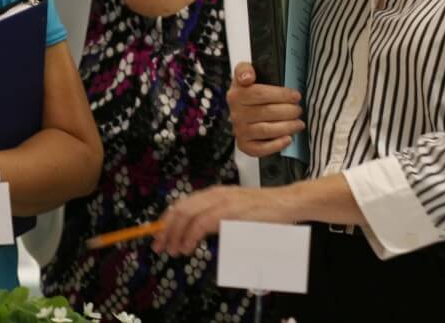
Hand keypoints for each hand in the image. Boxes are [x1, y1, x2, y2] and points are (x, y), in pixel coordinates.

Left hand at [152, 185, 294, 255]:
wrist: (285, 202)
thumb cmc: (263, 211)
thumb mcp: (234, 214)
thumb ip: (216, 220)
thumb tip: (195, 234)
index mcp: (213, 194)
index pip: (182, 204)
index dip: (166, 220)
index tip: (158, 235)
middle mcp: (214, 194)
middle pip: (180, 209)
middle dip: (165, 229)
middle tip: (159, 246)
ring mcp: (222, 201)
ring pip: (187, 215)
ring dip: (175, 234)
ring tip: (172, 249)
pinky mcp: (229, 210)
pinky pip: (202, 223)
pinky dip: (191, 235)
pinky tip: (187, 246)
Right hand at [228, 62, 303, 156]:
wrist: (241, 108)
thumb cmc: (249, 90)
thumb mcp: (244, 73)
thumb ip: (244, 69)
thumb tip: (247, 77)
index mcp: (236, 95)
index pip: (260, 94)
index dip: (281, 95)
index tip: (296, 95)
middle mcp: (236, 114)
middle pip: (266, 113)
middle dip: (288, 111)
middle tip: (299, 109)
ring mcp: (239, 130)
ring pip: (266, 130)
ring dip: (287, 127)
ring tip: (299, 123)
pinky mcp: (244, 145)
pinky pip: (260, 149)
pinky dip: (276, 145)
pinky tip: (288, 139)